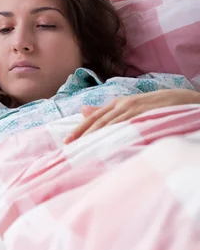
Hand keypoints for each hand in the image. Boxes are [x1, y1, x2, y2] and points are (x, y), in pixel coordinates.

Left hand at [64, 89, 199, 143]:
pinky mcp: (146, 116)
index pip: (95, 117)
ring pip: (111, 124)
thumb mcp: (130, 107)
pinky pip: (129, 127)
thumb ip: (109, 112)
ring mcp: (135, 110)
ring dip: (96, 136)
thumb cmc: (156, 106)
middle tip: (69, 147)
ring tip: (83, 148)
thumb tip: (84, 110)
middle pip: (100, 121)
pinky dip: (117, 135)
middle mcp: (124, 105)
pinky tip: (108, 144)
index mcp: (120, 103)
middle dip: (84, 133)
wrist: (182, 100)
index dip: (81, 128)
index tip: (68, 141)